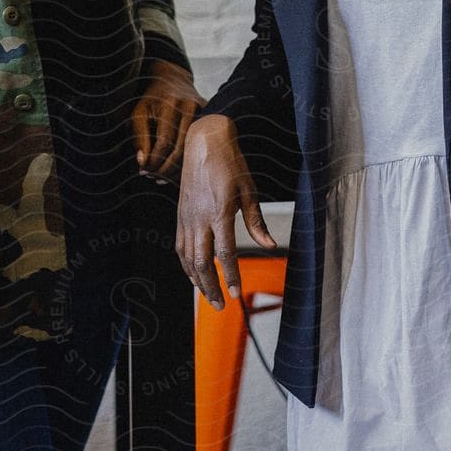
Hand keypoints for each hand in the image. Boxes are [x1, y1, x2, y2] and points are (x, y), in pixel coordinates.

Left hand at [133, 59, 205, 180]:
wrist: (172, 80)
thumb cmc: (152, 99)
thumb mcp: (139, 113)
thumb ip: (139, 136)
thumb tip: (143, 162)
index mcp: (170, 105)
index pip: (163, 142)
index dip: (153, 161)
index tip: (144, 171)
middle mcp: (190, 107)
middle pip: (181, 149)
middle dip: (165, 168)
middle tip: (153, 178)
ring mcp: (204, 113)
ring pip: (193, 150)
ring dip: (177, 169)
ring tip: (161, 177)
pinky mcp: (211, 118)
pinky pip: (200, 145)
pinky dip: (187, 161)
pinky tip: (176, 170)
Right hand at [175, 114, 274, 309]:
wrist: (204, 144)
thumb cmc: (230, 165)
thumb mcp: (249, 191)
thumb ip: (256, 222)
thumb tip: (270, 245)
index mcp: (219, 212)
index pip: (225, 252)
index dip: (231, 276)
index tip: (236, 294)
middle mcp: (199, 218)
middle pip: (201, 262)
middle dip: (211, 287)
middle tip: (221, 306)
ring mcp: (186, 218)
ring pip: (188, 258)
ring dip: (197, 281)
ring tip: (209, 297)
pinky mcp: (180, 217)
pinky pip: (180, 248)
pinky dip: (187, 266)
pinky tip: (195, 275)